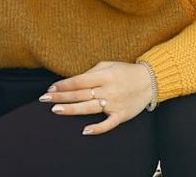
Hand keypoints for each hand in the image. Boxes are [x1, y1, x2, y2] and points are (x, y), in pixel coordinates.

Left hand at [40, 61, 154, 134]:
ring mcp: (115, 104)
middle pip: (81, 94)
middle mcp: (109, 89)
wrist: (150, 81)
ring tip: (56, 110)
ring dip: (72, 109)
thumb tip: (73, 80)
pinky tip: (85, 130)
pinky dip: (97, 128)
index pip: (80, 80)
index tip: (51, 87)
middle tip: (44, 99)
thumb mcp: (109, 65)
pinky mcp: (121, 115)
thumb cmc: (126, 72)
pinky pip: (108, 124)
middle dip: (61, 96)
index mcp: (105, 75)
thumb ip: (92, 71)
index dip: (64, 84)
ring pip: (89, 108)